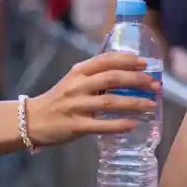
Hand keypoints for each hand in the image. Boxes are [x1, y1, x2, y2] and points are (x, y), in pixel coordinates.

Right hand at [25, 52, 157, 146]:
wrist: (31, 120)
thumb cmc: (58, 100)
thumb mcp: (73, 81)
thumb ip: (95, 77)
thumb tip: (127, 74)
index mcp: (78, 72)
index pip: (105, 60)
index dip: (127, 60)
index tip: (145, 63)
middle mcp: (77, 86)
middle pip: (112, 78)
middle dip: (136, 80)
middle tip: (154, 85)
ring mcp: (76, 106)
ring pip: (110, 101)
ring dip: (134, 102)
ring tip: (151, 104)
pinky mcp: (76, 126)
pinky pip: (101, 125)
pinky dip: (119, 125)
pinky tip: (133, 124)